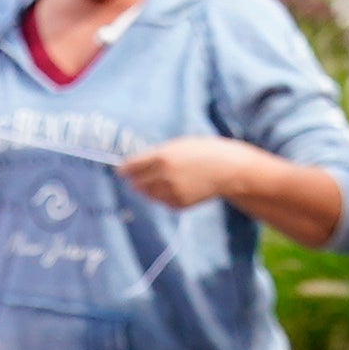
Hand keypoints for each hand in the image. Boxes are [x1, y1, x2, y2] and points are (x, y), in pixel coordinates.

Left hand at [114, 137, 253, 213]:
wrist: (227, 170)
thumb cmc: (202, 152)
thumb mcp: (178, 145)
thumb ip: (156, 155)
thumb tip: (133, 167)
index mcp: (161, 157)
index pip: (130, 167)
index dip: (124, 170)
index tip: (121, 171)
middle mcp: (164, 176)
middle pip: (136, 184)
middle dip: (137, 181)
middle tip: (142, 177)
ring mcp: (171, 192)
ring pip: (149, 195)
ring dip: (151, 190)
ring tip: (166, 180)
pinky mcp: (179, 204)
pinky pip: (163, 203)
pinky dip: (165, 197)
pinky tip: (178, 188)